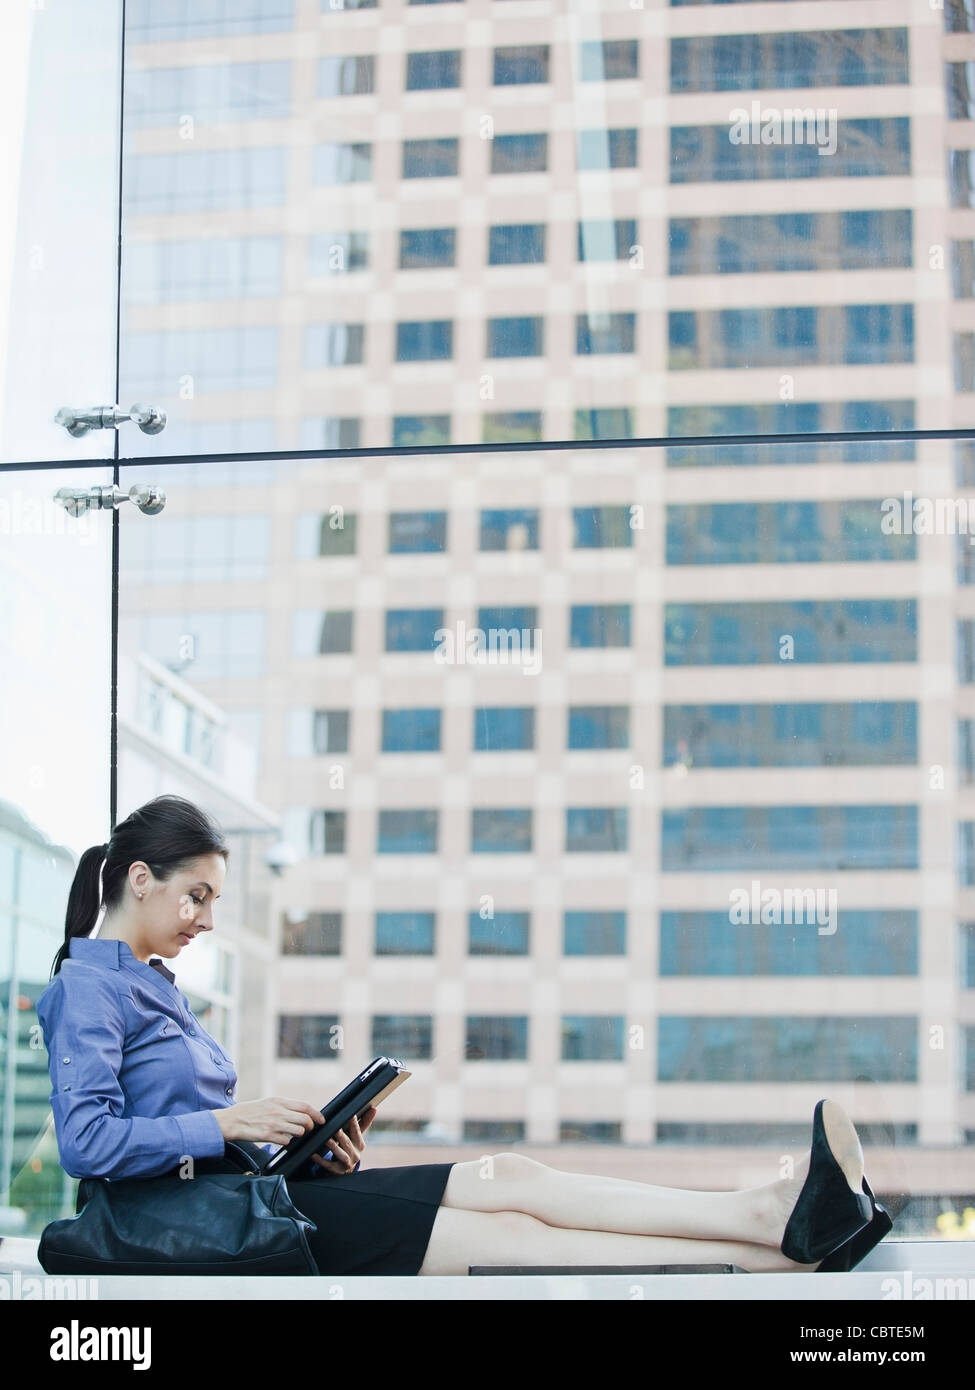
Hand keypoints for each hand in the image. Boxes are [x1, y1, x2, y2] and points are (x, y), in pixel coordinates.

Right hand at [212, 1096, 327, 1145]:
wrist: (232, 1120)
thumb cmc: (250, 1111)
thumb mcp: (268, 1102)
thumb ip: (284, 1106)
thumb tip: (300, 1112)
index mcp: (279, 1101)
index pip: (305, 1106)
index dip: (317, 1114)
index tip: (321, 1120)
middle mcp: (278, 1112)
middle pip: (305, 1119)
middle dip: (310, 1126)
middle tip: (308, 1130)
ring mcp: (274, 1124)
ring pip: (298, 1131)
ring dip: (299, 1135)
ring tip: (294, 1135)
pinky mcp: (268, 1136)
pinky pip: (286, 1141)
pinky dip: (287, 1142)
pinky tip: (281, 1140)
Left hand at [311, 1107, 376, 1175]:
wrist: (344, 1171)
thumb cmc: (350, 1148)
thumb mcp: (357, 1138)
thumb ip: (365, 1123)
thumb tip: (374, 1108)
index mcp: (360, 1145)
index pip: (357, 1132)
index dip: (354, 1123)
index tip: (351, 1114)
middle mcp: (355, 1155)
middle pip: (347, 1142)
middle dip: (340, 1135)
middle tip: (334, 1127)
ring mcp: (346, 1164)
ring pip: (339, 1153)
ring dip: (332, 1145)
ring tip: (324, 1138)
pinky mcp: (337, 1171)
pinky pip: (328, 1165)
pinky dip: (320, 1160)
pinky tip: (314, 1154)